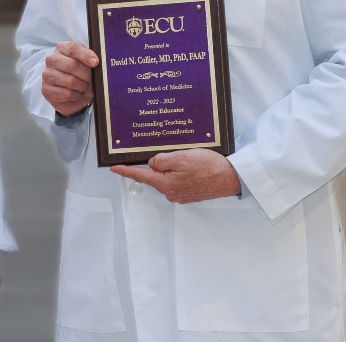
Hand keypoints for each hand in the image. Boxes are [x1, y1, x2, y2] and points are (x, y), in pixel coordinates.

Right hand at [42, 41, 98, 116]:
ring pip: (71, 81)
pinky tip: (76, 93)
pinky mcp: (47, 90)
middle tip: (92, 80)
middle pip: (72, 65)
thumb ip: (91, 59)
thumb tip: (95, 62)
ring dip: (82, 86)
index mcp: (61, 48)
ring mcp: (47, 75)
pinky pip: (68, 94)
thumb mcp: (86, 63)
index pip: (72, 48)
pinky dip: (76, 96)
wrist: (69, 92)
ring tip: (84, 87)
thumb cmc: (80, 74)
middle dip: (87, 75)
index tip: (95, 63)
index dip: (85, 55)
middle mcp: (51, 60)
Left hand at [111, 149, 241, 203]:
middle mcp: (171, 192)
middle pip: (155, 175)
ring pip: (168, 176)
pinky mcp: (191, 192)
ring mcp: (181, 193)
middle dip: (158, 163)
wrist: (232, 178)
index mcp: (165, 184)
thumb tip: (152, 163)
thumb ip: (162, 160)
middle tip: (170, 152)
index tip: (114, 168)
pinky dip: (181, 171)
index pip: (140, 175)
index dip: (126, 170)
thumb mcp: (181, 158)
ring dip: (172, 166)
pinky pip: (179, 179)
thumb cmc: (209, 167)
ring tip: (187, 157)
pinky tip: (192, 164)